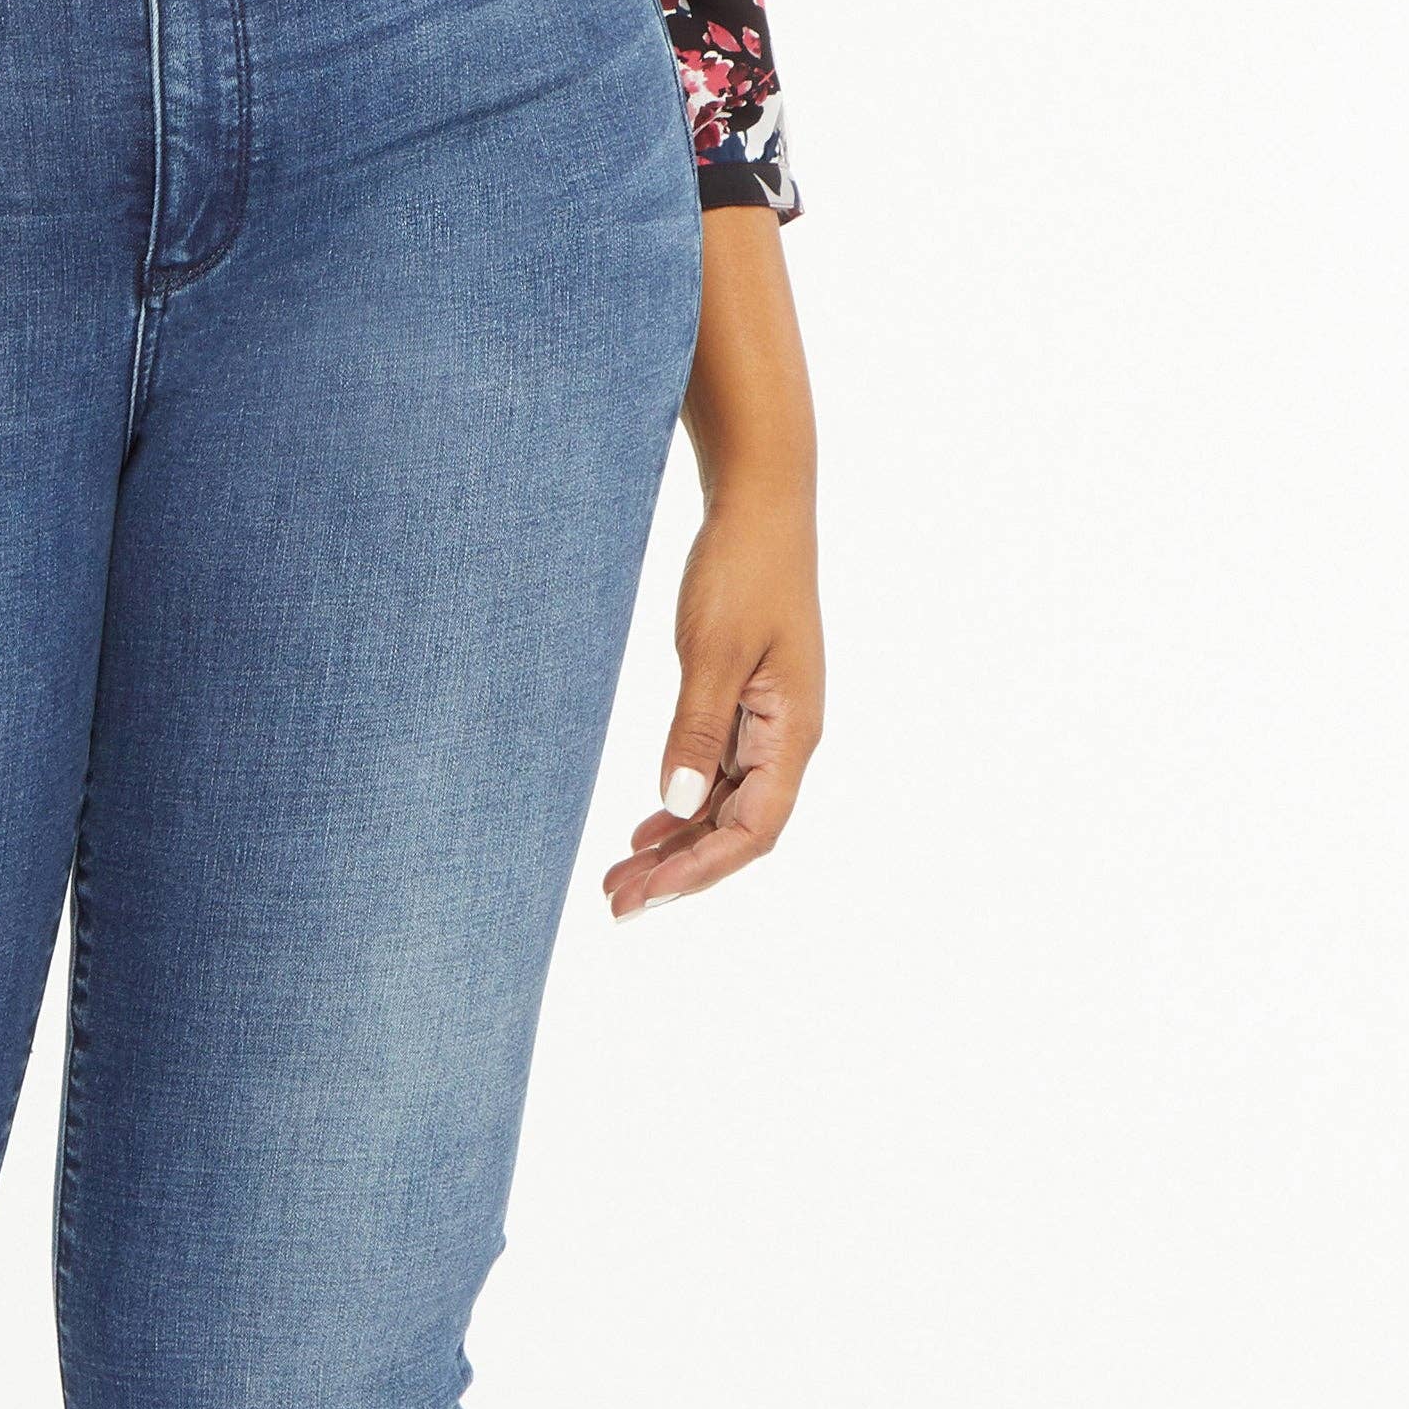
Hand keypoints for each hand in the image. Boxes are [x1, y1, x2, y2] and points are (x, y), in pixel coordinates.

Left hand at [603, 478, 822, 917]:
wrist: (760, 505)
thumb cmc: (743, 568)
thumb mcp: (713, 652)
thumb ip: (697, 731)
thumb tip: (678, 807)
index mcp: (793, 731)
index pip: (753, 829)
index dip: (700, 870)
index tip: (644, 895)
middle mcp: (788, 737)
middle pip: (737, 829)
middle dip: (679, 871)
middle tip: (615, 903)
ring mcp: (769, 723)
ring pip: (725, 806)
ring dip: (676, 845)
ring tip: (619, 876)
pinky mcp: (748, 704)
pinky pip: (719, 774)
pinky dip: (682, 805)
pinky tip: (647, 828)